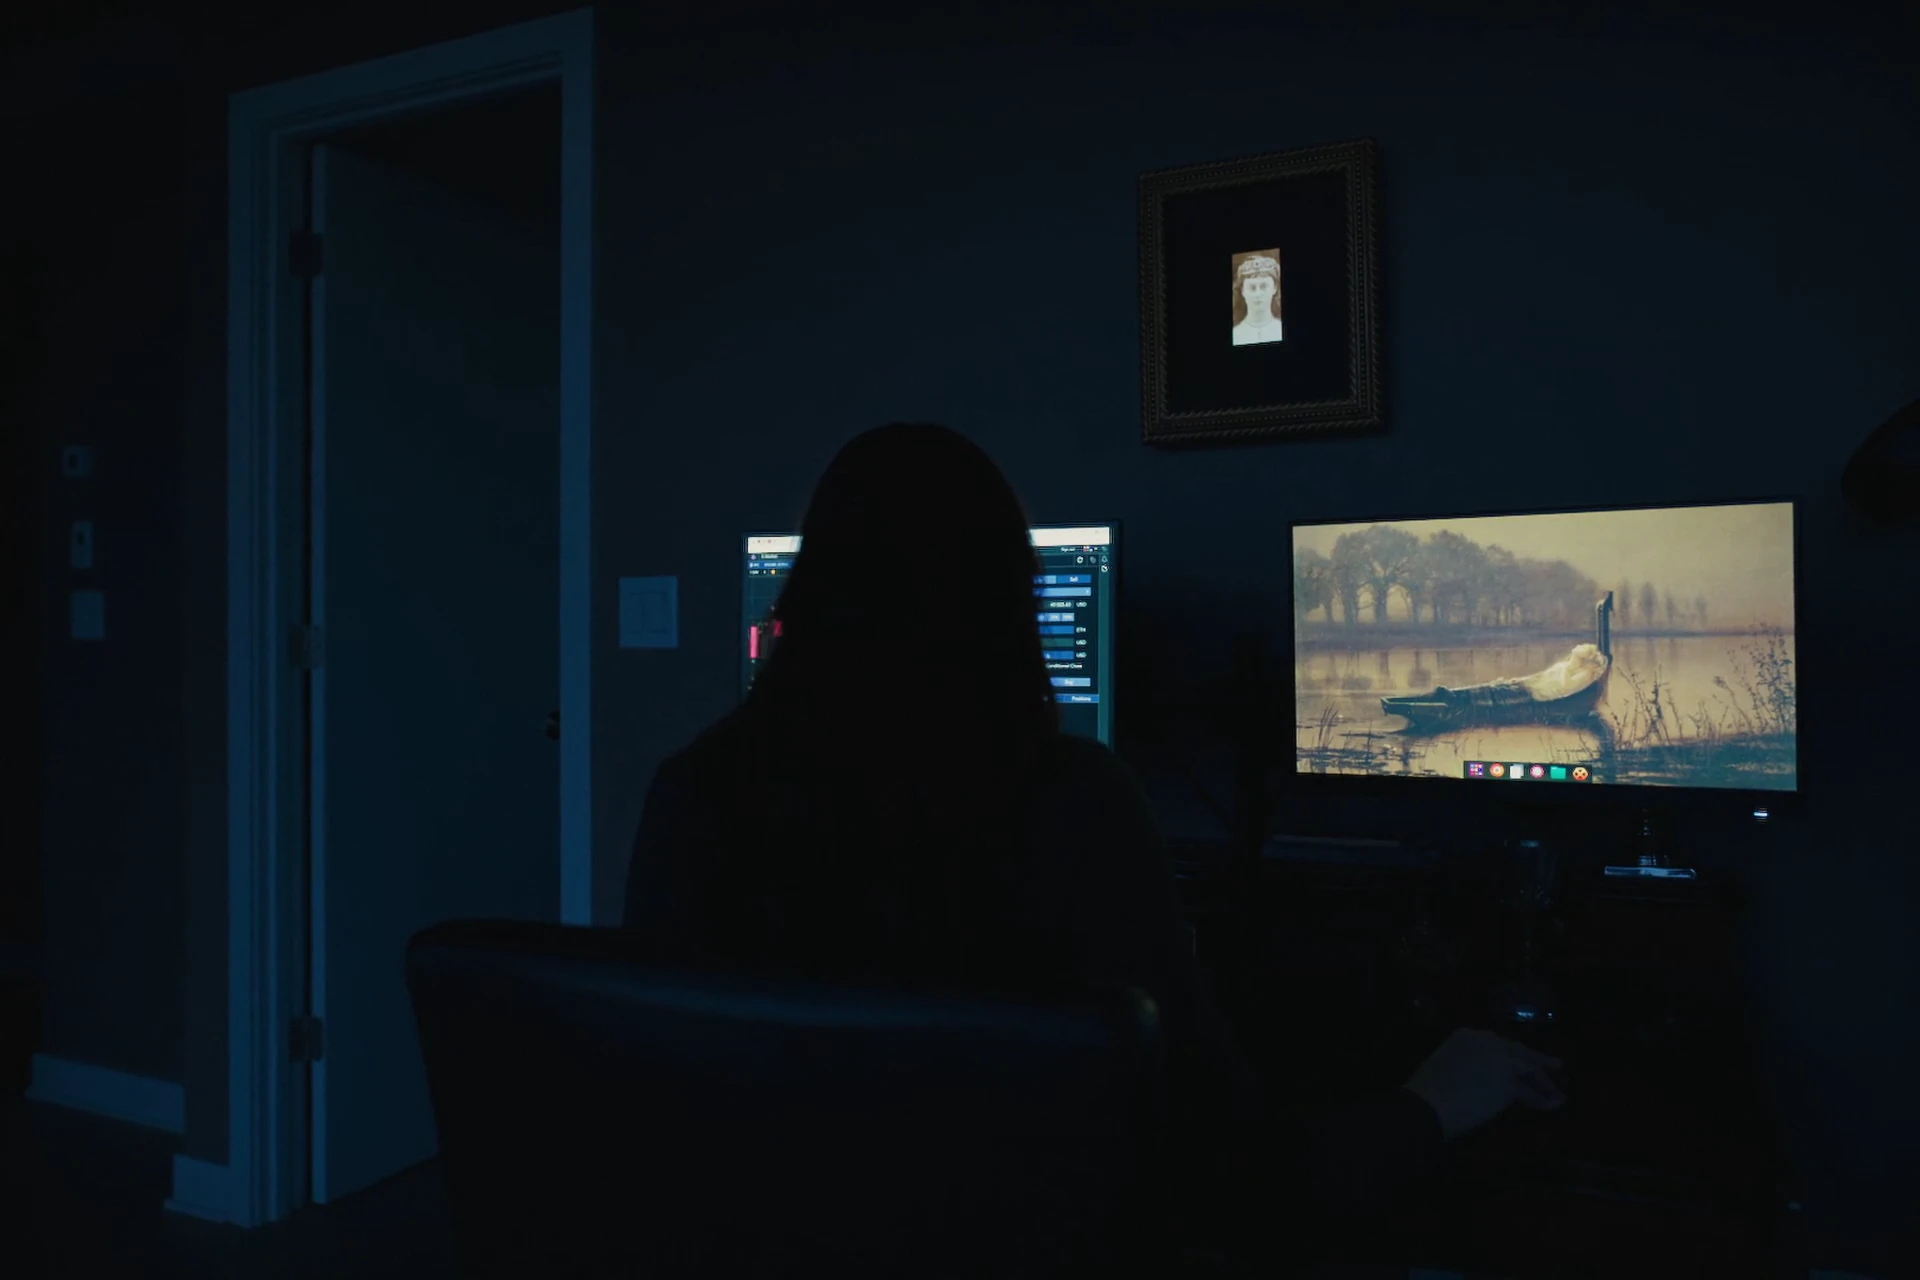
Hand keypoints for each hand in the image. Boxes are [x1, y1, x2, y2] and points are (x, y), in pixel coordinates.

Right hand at [1402, 1028, 1565, 1141]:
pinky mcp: (1510, 1083)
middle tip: (1554, 1066)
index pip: (1497, 1044)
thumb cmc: (1427, 1090)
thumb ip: (1466, 1066)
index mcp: (1466, 1036)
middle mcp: (1487, 1041)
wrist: (1429, 1104)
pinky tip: (1551, 1106)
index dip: (1510, 1055)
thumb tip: (1479, 1080)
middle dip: (1537, 1060)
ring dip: (1544, 1083)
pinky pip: (1530, 1092)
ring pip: (1529, 1069)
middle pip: (1518, 1051)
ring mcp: (1501, 1060)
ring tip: (1558, 1093)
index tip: (1518, 1061)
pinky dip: (1542, 1100)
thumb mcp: (1446, 1067)